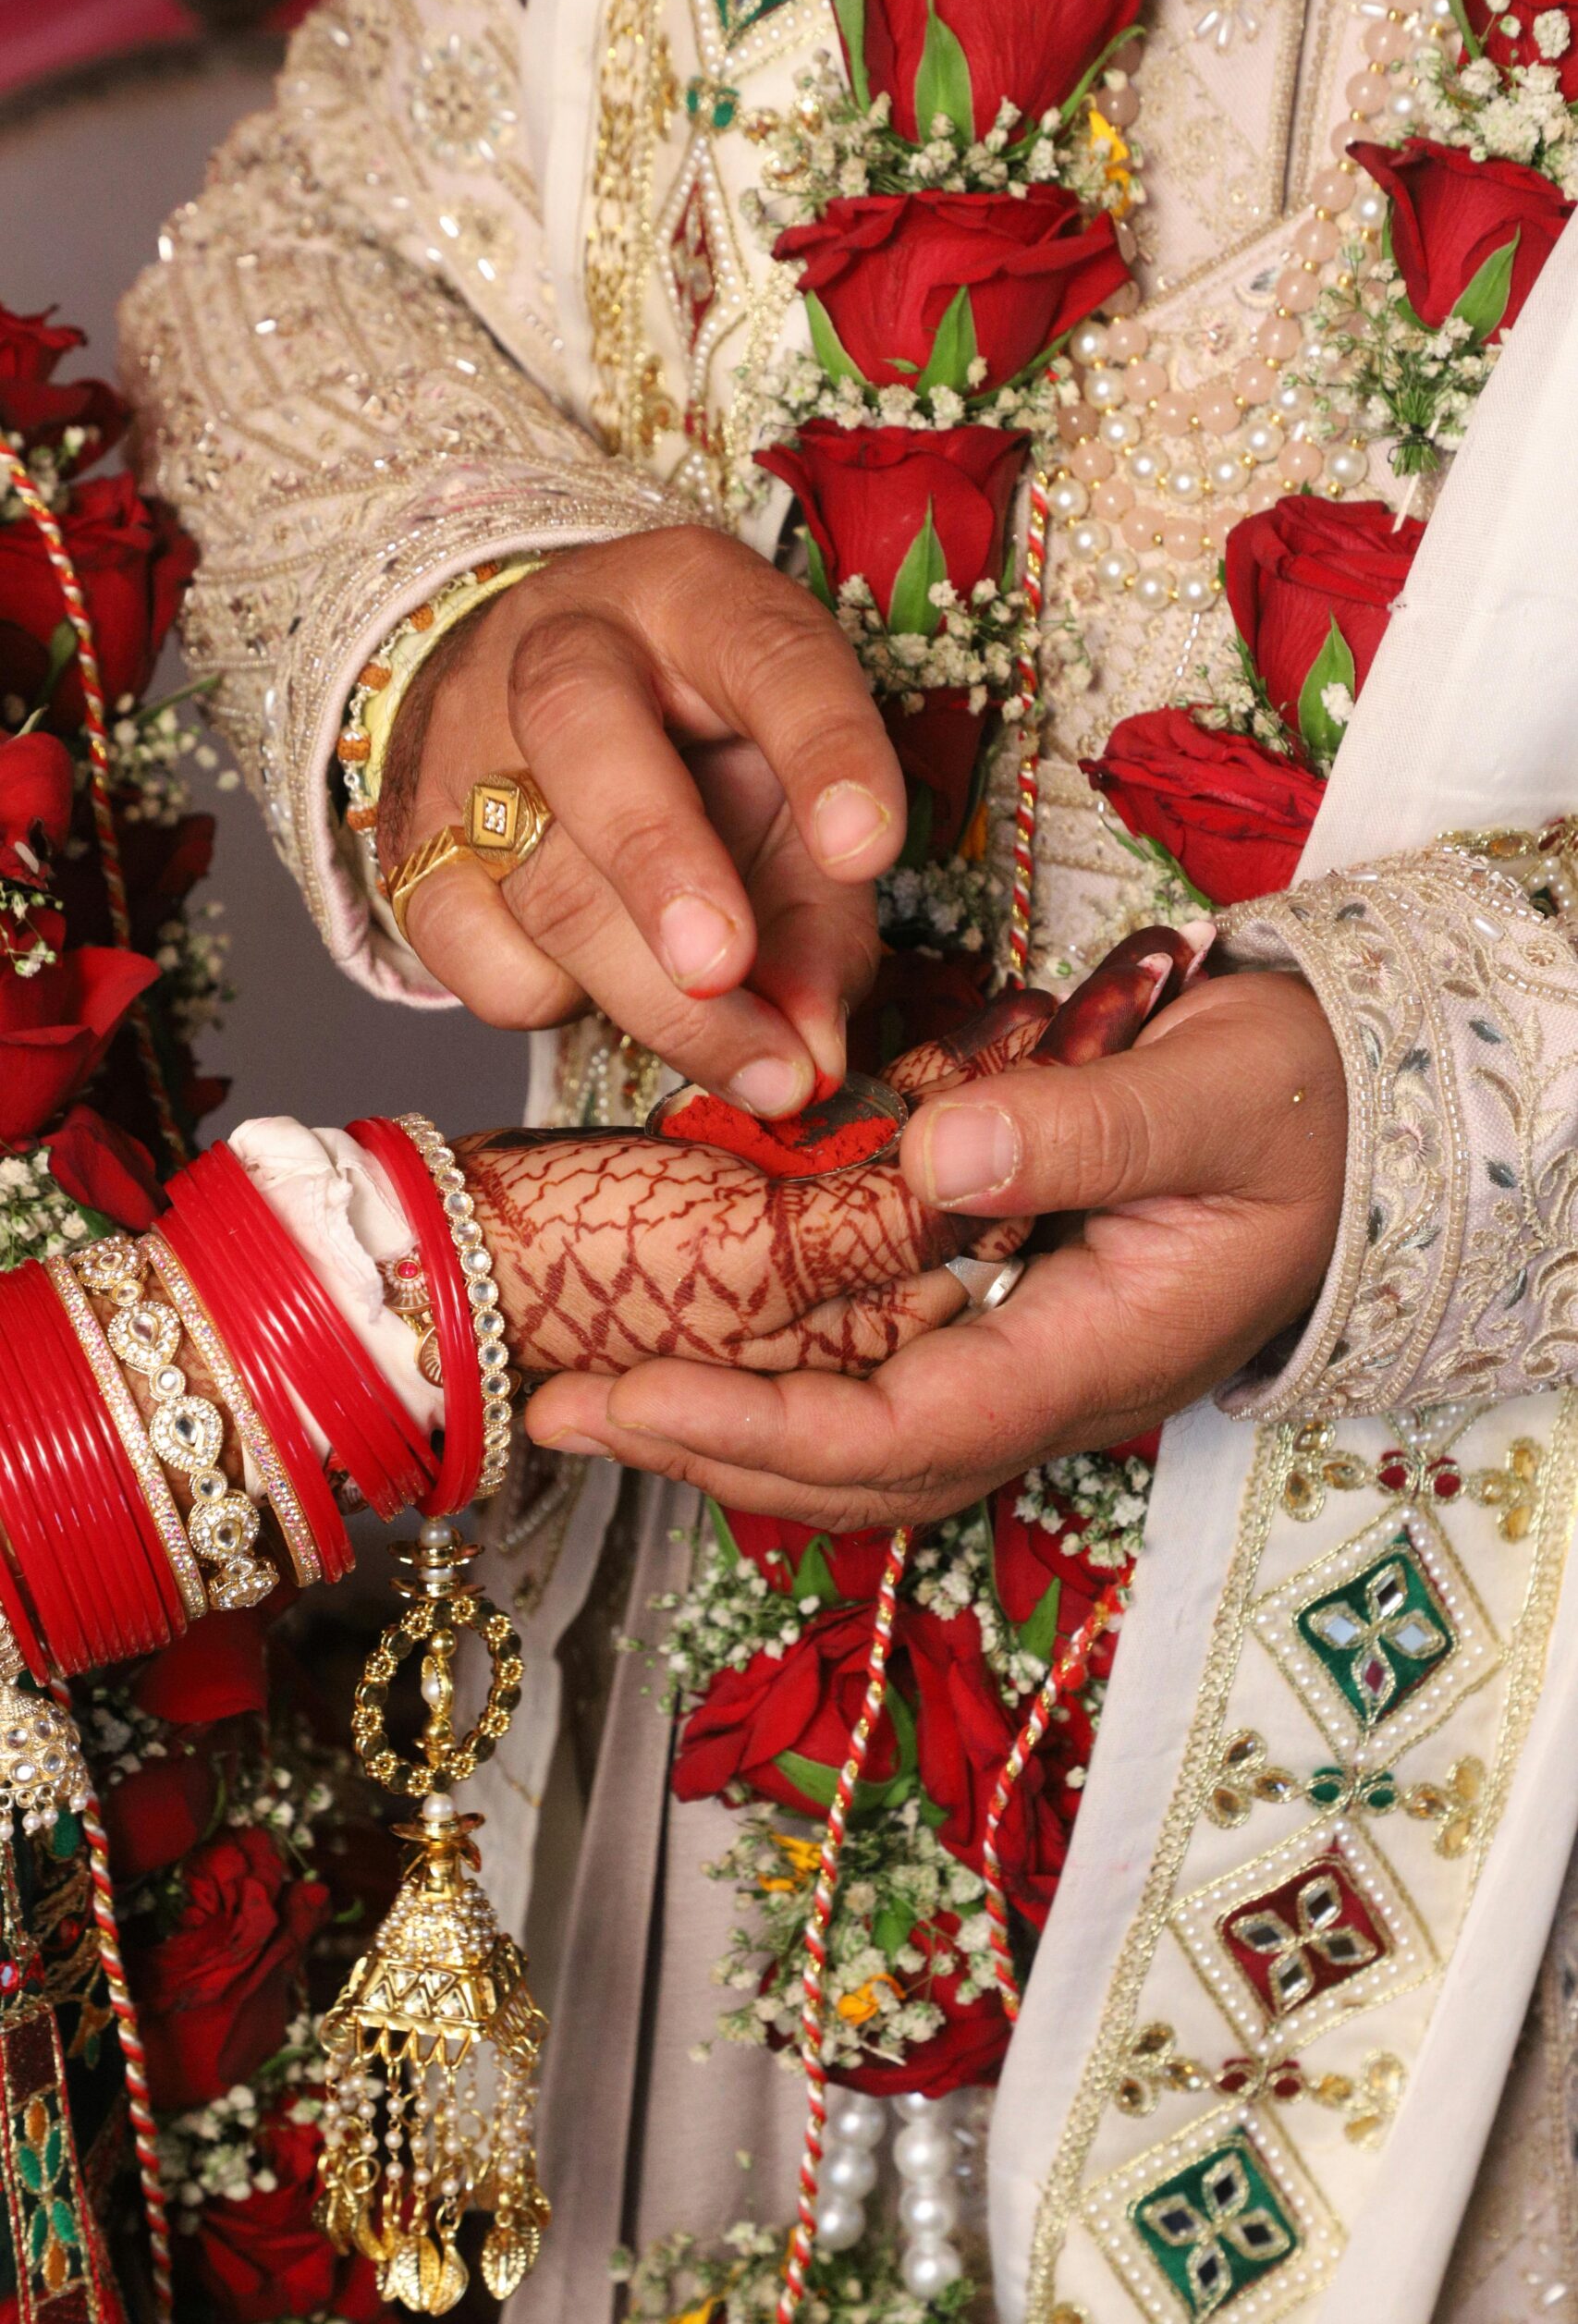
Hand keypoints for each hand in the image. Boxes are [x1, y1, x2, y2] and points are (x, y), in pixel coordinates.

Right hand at [380, 529, 906, 1117]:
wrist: (525, 705)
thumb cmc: (700, 750)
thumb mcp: (791, 791)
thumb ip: (824, 916)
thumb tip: (813, 1055)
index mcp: (694, 599)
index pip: (764, 654)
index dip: (822, 752)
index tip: (867, 851)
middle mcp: (564, 646)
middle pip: (588, 742)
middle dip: (662, 866)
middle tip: (729, 970)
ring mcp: (466, 743)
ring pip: (542, 882)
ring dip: (660, 1004)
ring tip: (760, 1070)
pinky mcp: (411, 845)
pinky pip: (476, 955)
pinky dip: (560, 1002)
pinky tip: (614, 984)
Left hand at [523, 971, 1346, 1526]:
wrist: (1370, 1115)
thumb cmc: (1311, 1102)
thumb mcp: (1216, 1092)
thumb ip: (1084, 1129)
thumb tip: (935, 1162)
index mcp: (1101, 1352)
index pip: (903, 1433)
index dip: (757, 1430)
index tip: (629, 1398)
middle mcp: (1054, 1384)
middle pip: (862, 1473)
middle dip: (706, 1452)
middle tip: (564, 1406)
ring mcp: (1033, 1363)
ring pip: (864, 1443)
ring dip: (730, 1427)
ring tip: (604, 1391)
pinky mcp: (1015, 1324)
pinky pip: (885, 1382)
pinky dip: (785, 1377)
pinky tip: (709, 1341)